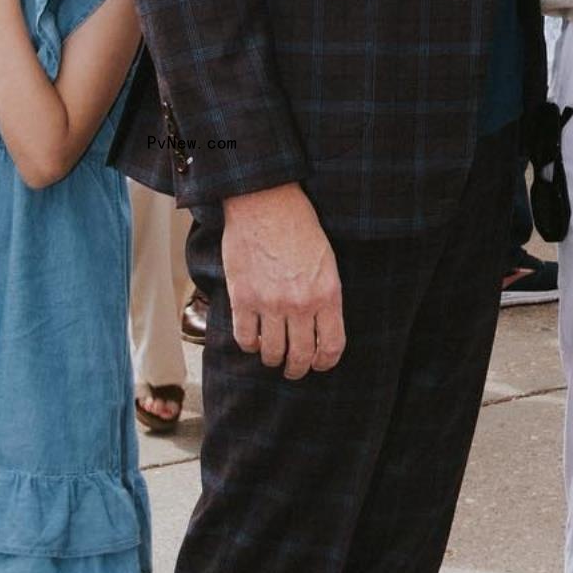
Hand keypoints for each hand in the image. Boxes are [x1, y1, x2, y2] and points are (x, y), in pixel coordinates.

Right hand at [220, 182, 344, 377]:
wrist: (266, 203)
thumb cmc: (300, 227)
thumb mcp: (327, 261)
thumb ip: (325, 297)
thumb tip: (320, 328)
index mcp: (327, 295)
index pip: (331, 347)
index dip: (325, 363)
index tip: (319, 365)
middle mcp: (299, 305)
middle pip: (300, 356)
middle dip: (298, 369)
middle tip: (294, 369)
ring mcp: (269, 304)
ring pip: (272, 353)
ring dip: (273, 359)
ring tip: (273, 355)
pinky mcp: (242, 299)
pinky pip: (245, 338)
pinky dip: (249, 345)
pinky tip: (254, 340)